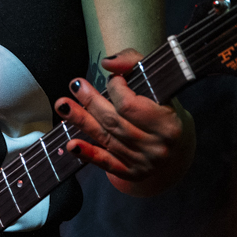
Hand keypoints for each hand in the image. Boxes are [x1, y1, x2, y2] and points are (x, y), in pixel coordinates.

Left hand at [54, 49, 194, 196]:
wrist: (174, 142)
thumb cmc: (160, 105)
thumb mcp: (153, 80)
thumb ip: (132, 63)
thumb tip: (107, 64)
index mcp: (166, 123)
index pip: (129, 105)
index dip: (115, 89)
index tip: (112, 79)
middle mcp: (156, 146)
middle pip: (113, 121)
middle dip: (91, 102)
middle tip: (75, 85)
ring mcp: (144, 162)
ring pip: (106, 138)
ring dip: (81, 121)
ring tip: (62, 106)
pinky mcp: (132, 174)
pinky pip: (106, 163)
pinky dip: (88, 154)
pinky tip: (71, 144)